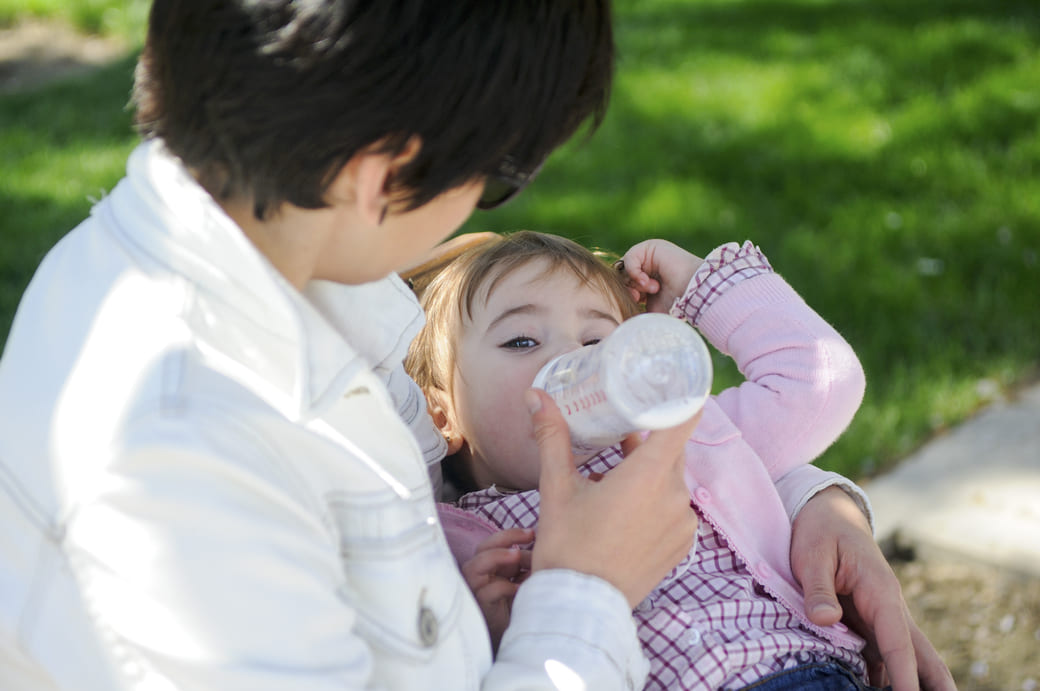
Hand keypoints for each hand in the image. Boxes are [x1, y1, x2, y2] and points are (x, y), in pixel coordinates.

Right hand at [460, 527, 533, 653]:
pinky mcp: (481, 607)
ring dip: (497, 557)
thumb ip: (526, 564)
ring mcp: (477, 591)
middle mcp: (480, 575)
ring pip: (475, 566)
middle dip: (504, 539)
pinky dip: (503, 586)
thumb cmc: (520, 606)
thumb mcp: (524, 580)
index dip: (510, 534)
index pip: (493, 543)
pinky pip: (488, 591)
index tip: (532, 533)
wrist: (516, 638)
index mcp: (490, 567)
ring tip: (517, 556)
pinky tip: (519, 588)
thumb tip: (542, 544)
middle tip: (528, 537)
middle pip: (482, 548)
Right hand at [527, 388, 700, 607]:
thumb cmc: (567, 545)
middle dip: (647, 439)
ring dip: (648, 474)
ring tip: (613, 479)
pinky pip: (674, 508)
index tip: (669, 383)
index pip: (683, 420)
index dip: (680, 397)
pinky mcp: (683, 545)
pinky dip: (655, 502)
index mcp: (648, 475)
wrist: (580, 607)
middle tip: (620, 430)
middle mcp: (675, 495)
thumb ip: (552, 437)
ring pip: (670, 480)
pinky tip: (625, 511)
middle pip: (671, 450)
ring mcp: (683, 523)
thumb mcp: (557, 488)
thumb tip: (537, 397)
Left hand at [618, 239, 702, 313]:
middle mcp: (647, 266)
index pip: (624, 284)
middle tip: (639, 298)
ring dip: (635, 282)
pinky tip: (647, 282)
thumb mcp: (650, 307)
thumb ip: (635, 305)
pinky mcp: (651, 247)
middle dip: (628, 288)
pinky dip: (634, 272)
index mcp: (646, 280)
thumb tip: (618, 311)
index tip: (637, 302)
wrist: (693, 295)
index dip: (626, 293)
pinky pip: (630, 258)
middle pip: (622, 275)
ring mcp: (649, 256)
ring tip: (652, 290)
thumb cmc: (676, 305)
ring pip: (625, 267)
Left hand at [791, 487, 956, 690]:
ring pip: (904, 658)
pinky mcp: (866, 624)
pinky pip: (881, 656)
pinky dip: (885, 677)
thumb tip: (825, 620)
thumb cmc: (821, 533)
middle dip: (933, 684)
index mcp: (880, 592)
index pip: (898, 641)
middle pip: (920, 655)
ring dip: (911, 683)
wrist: (827, 516)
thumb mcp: (813, 555)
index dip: (905, 674)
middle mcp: (888, 610)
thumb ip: (818, 588)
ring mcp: (880, 619)